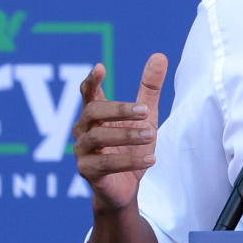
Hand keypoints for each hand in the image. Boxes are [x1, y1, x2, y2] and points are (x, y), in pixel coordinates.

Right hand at [73, 53, 166, 213]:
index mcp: (95, 115)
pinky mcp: (88, 172)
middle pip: (93, 112)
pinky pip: (105, 164)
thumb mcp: (146, 117)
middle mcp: (84, 130)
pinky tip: (150, 159)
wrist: (126, 187)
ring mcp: (82, 151)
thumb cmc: (131, 147)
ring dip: (126, 135)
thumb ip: (149, 89)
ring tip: (151, 135)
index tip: (100, 67)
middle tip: (145, 111)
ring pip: (98, 138)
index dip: (92, 81)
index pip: (88, 93)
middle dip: (119, 110)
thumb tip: (159, 55)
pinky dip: (129, 161)